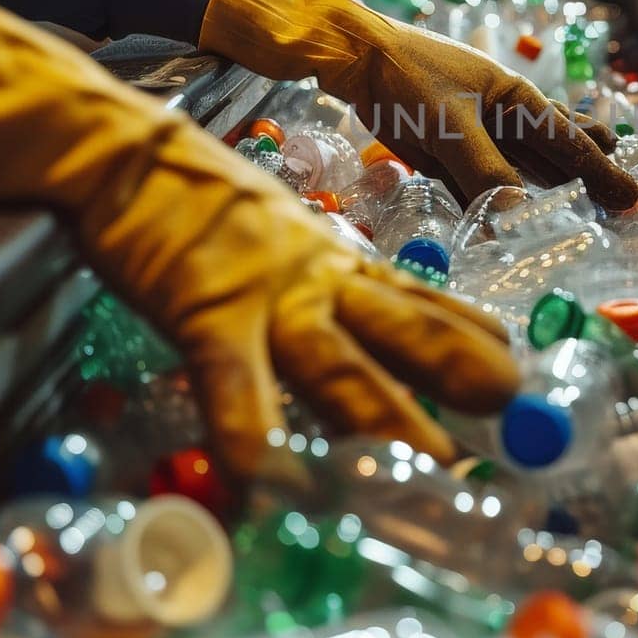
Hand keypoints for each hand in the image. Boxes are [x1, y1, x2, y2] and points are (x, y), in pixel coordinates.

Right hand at [0, 0, 519, 476]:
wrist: (121, 153)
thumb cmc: (196, 201)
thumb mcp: (280, 237)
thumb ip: (319, 280)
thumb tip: (354, 317)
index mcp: (334, 260)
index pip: (419, 296)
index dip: (469, 331)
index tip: (516, 364)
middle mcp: (318, 278)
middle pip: (402, 324)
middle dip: (458, 366)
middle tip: (511, 404)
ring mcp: (266, 297)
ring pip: (339, 364)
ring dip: (389, 418)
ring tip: (435, 467)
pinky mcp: (205, 314)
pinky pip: (235, 385)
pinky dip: (256, 435)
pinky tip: (276, 484)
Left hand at [200, 0, 637, 209]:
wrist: (352, 57)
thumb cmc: (406, 77)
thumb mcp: (448, 126)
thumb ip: (483, 172)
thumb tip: (516, 215)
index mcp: (516, 98)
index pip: (569, 142)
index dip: (600, 174)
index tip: (630, 198)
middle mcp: (503, 114)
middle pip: (554, 151)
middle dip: (586, 175)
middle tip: (620, 201)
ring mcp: (475, 130)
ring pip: (522, 165)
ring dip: (549, 188)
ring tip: (582, 204)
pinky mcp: (445, 146)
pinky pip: (481, 177)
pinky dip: (500, 195)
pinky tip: (512, 210)